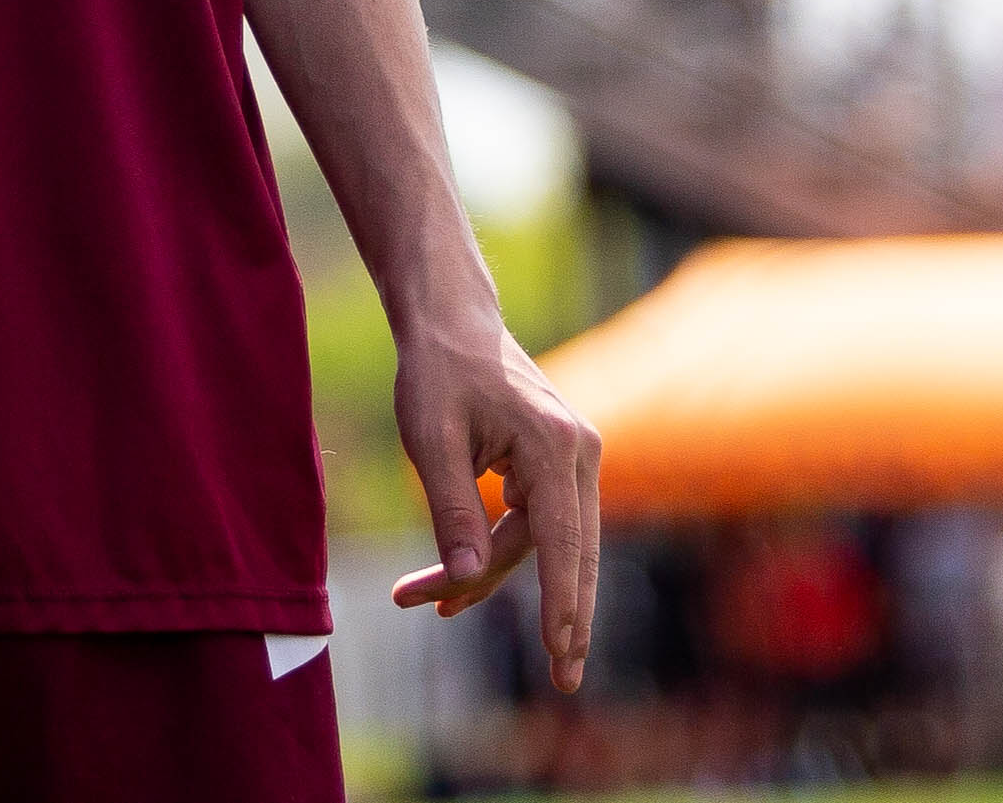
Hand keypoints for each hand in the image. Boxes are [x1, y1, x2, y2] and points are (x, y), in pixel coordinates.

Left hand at [380, 291, 603, 686]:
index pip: (564, 542)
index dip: (562, 603)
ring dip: (491, 576)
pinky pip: (535, 525)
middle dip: (563, 618)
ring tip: (422, 603)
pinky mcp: (557, 464)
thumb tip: (463, 578)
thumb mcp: (429, 440)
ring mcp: (574, 459)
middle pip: (571, 553)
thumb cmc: (436, 371)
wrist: (450, 321)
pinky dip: (498, 553)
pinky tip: (451, 583)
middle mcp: (580, 454)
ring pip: (544, 543)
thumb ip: (451, 510)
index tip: (561, 652)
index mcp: (556, 447)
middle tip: (563, 681)